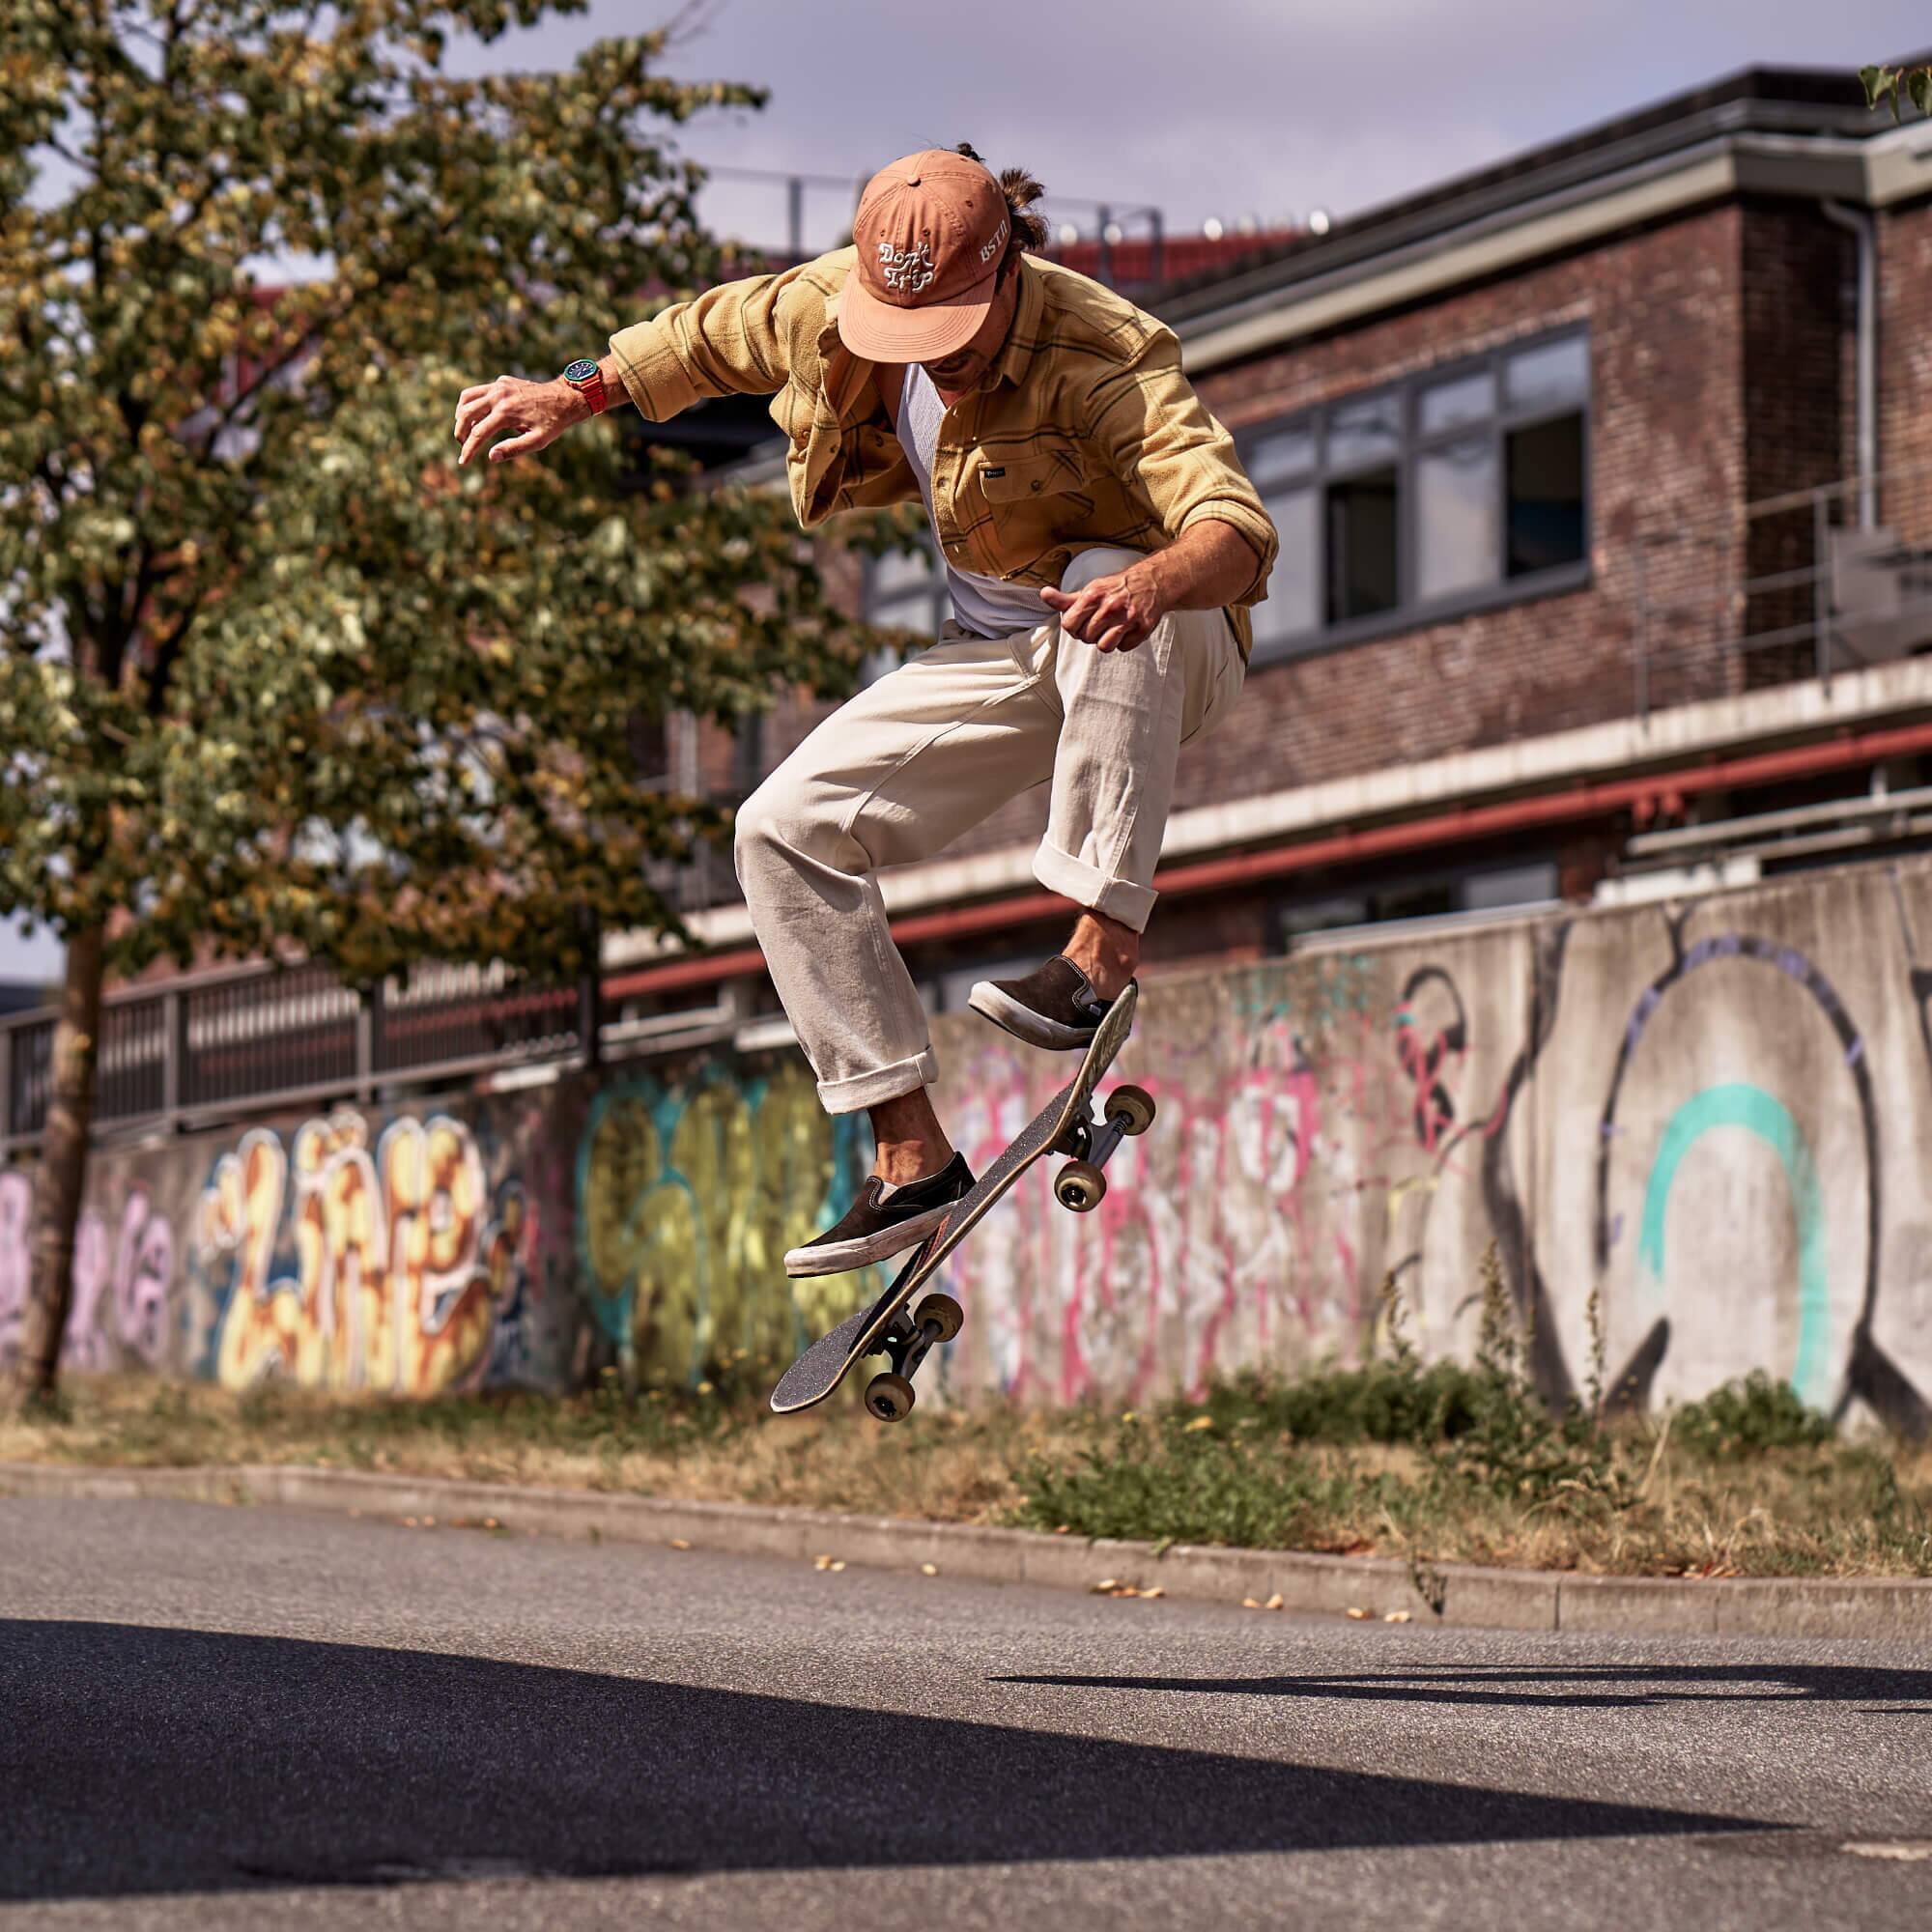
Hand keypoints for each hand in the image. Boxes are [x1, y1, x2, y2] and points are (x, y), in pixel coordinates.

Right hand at [452, 375, 583, 466]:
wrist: (565, 398)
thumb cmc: (553, 423)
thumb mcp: (537, 441)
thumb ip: (514, 449)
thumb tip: (491, 456)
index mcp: (506, 412)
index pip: (478, 433)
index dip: (468, 449)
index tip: (463, 462)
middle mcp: (499, 395)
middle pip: (466, 413)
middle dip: (460, 432)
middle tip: (463, 445)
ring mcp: (499, 385)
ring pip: (467, 397)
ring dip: (462, 415)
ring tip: (467, 431)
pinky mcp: (502, 381)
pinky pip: (479, 391)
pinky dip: (473, 404)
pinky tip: (480, 416)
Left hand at [1039, 566, 1163, 652]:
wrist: (1151, 582)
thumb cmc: (1116, 589)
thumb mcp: (1090, 590)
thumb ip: (1066, 599)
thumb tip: (1044, 594)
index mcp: (1092, 596)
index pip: (1069, 625)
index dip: (1073, 627)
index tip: (1082, 622)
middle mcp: (1109, 606)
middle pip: (1086, 637)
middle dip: (1091, 634)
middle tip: (1101, 623)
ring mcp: (1127, 618)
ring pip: (1104, 647)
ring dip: (1107, 641)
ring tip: (1112, 629)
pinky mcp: (1142, 628)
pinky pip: (1124, 648)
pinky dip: (1124, 642)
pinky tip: (1127, 629)